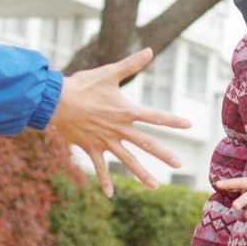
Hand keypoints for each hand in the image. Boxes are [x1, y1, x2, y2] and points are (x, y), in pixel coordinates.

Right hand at [49, 48, 191, 196]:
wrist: (57, 101)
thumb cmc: (83, 84)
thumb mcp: (109, 73)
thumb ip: (130, 64)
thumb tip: (149, 50)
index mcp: (125, 111)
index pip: (155, 116)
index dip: (172, 120)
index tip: (189, 125)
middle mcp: (118, 128)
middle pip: (146, 143)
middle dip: (163, 154)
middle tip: (179, 164)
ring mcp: (105, 141)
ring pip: (127, 160)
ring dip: (141, 174)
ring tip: (155, 186)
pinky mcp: (91, 148)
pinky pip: (99, 168)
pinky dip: (104, 181)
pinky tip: (110, 195)